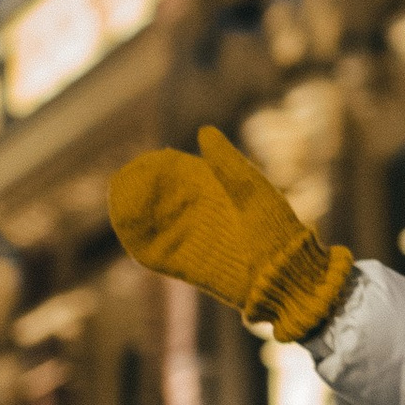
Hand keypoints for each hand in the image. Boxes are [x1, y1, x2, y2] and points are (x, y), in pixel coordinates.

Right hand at [107, 124, 353, 342]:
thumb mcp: (251, 188)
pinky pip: (154, 253)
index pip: (180, 175)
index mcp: (218, 194)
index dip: (160, 167)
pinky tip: (126, 225)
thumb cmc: (275, 228)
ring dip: (134, 212)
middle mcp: (201, 217)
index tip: (146, 161)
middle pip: (162, 198)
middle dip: (141, 188)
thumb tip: (203, 131)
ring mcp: (192, 242)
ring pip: (154, 224)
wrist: (284, 274)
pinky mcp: (185, 267)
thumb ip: (225, 162)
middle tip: (124, 179)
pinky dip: (137, 240)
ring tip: (120, 197)